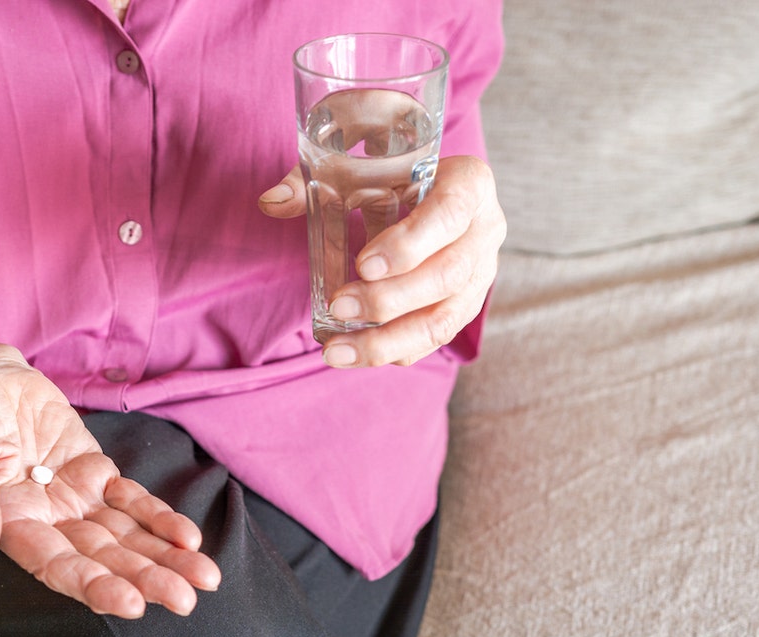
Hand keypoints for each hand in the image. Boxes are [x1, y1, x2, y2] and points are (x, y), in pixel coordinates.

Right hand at [0, 341, 220, 618]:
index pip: (55, 565)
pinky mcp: (94, 471)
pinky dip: (160, 518)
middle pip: (100, 558)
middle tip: (185, 601)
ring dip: (163, 558)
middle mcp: (46, 521)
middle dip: (144, 580)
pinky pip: (132, 500)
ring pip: (124, 536)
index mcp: (9, 525)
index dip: (92, 585)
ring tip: (204, 578)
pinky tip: (190, 538)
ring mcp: (74, 498)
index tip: (131, 604)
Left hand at [258, 154, 505, 366]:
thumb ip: (316, 177)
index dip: (410, 244)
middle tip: (339, 306)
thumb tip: (271, 202)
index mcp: (471, 182)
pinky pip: (435, 337)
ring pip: (444, 318)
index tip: (363, 265)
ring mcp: (481, 273)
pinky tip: (353, 354)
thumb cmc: (394, 167)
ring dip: (388, 340)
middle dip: (390, 299)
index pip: (450, 213)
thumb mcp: (362, 159)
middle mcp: (486, 230)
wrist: (429, 186)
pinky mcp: (466, 304)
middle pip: (448, 275)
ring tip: (336, 351)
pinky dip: (393, 350)